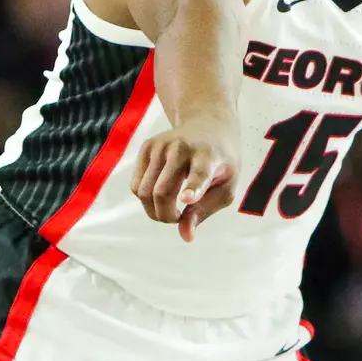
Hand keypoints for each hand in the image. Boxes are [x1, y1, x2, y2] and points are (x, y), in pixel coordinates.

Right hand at [130, 119, 237, 242]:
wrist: (208, 124)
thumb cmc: (221, 162)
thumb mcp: (225, 187)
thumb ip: (204, 211)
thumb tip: (186, 236)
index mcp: (208, 157)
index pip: (198, 174)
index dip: (193, 188)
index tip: (187, 198)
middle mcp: (181, 148)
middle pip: (162, 192)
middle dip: (166, 216)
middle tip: (178, 219)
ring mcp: (160, 145)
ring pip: (143, 192)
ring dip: (154, 211)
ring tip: (171, 209)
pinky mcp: (147, 147)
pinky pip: (136, 186)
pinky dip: (145, 199)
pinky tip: (161, 195)